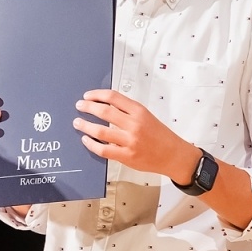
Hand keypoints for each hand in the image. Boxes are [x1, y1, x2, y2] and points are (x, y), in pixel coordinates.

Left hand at [73, 89, 198, 182]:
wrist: (174, 155)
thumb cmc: (160, 136)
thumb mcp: (147, 116)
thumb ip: (128, 111)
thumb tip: (104, 105)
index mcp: (139, 111)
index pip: (113, 97)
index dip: (97, 95)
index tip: (87, 96)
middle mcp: (134, 124)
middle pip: (104, 111)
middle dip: (88, 107)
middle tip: (79, 106)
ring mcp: (130, 141)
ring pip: (101, 131)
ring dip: (85, 125)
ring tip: (78, 123)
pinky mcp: (127, 156)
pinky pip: (103, 149)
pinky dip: (91, 144)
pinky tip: (86, 140)